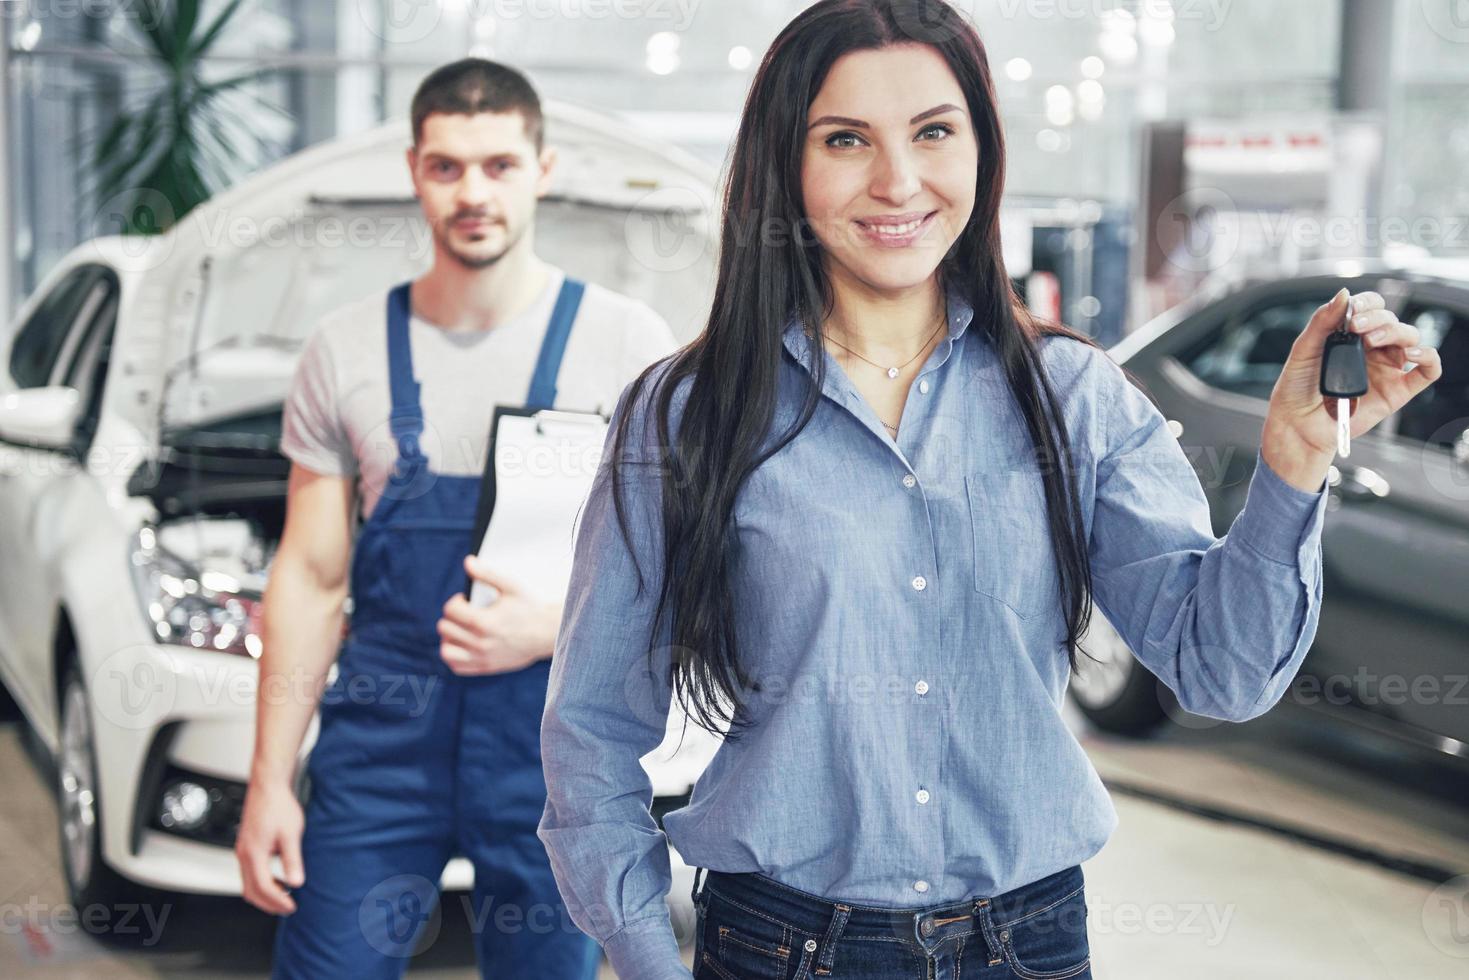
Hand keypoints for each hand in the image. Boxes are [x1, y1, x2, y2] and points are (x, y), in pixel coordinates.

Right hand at [235, 778, 304, 914]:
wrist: (268, 786)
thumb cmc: (278, 805)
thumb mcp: (291, 833)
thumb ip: (292, 859)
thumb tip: (296, 882)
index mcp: (253, 853)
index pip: (263, 887)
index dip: (278, 901)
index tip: (292, 907)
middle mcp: (243, 854)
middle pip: (251, 891)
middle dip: (269, 904)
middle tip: (288, 908)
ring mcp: (242, 850)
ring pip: (248, 884)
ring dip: (265, 894)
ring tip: (285, 896)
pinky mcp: (246, 846)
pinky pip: (249, 873)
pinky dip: (261, 883)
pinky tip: (278, 879)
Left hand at [437, 556, 558, 674]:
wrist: (548, 634)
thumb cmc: (530, 608)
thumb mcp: (511, 587)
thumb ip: (487, 574)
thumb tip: (468, 561)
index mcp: (483, 622)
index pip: (450, 610)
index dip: (456, 601)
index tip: (466, 601)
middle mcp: (480, 643)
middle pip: (445, 628)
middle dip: (452, 617)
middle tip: (466, 613)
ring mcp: (482, 657)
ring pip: (446, 650)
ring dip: (450, 637)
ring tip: (461, 630)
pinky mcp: (486, 667)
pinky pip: (456, 666)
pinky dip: (454, 655)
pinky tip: (464, 645)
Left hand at [1262, 287, 1442, 488]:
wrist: (1296, 424)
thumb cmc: (1297, 388)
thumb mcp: (1304, 349)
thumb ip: (1322, 321)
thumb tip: (1344, 294)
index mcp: (1352, 336)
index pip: (1373, 308)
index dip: (1368, 304)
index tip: (1353, 310)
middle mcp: (1372, 349)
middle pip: (1392, 320)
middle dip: (1377, 318)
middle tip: (1356, 328)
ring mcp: (1386, 369)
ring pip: (1410, 339)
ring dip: (1396, 332)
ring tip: (1372, 341)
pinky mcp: (1397, 391)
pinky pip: (1427, 371)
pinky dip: (1427, 357)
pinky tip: (1409, 354)